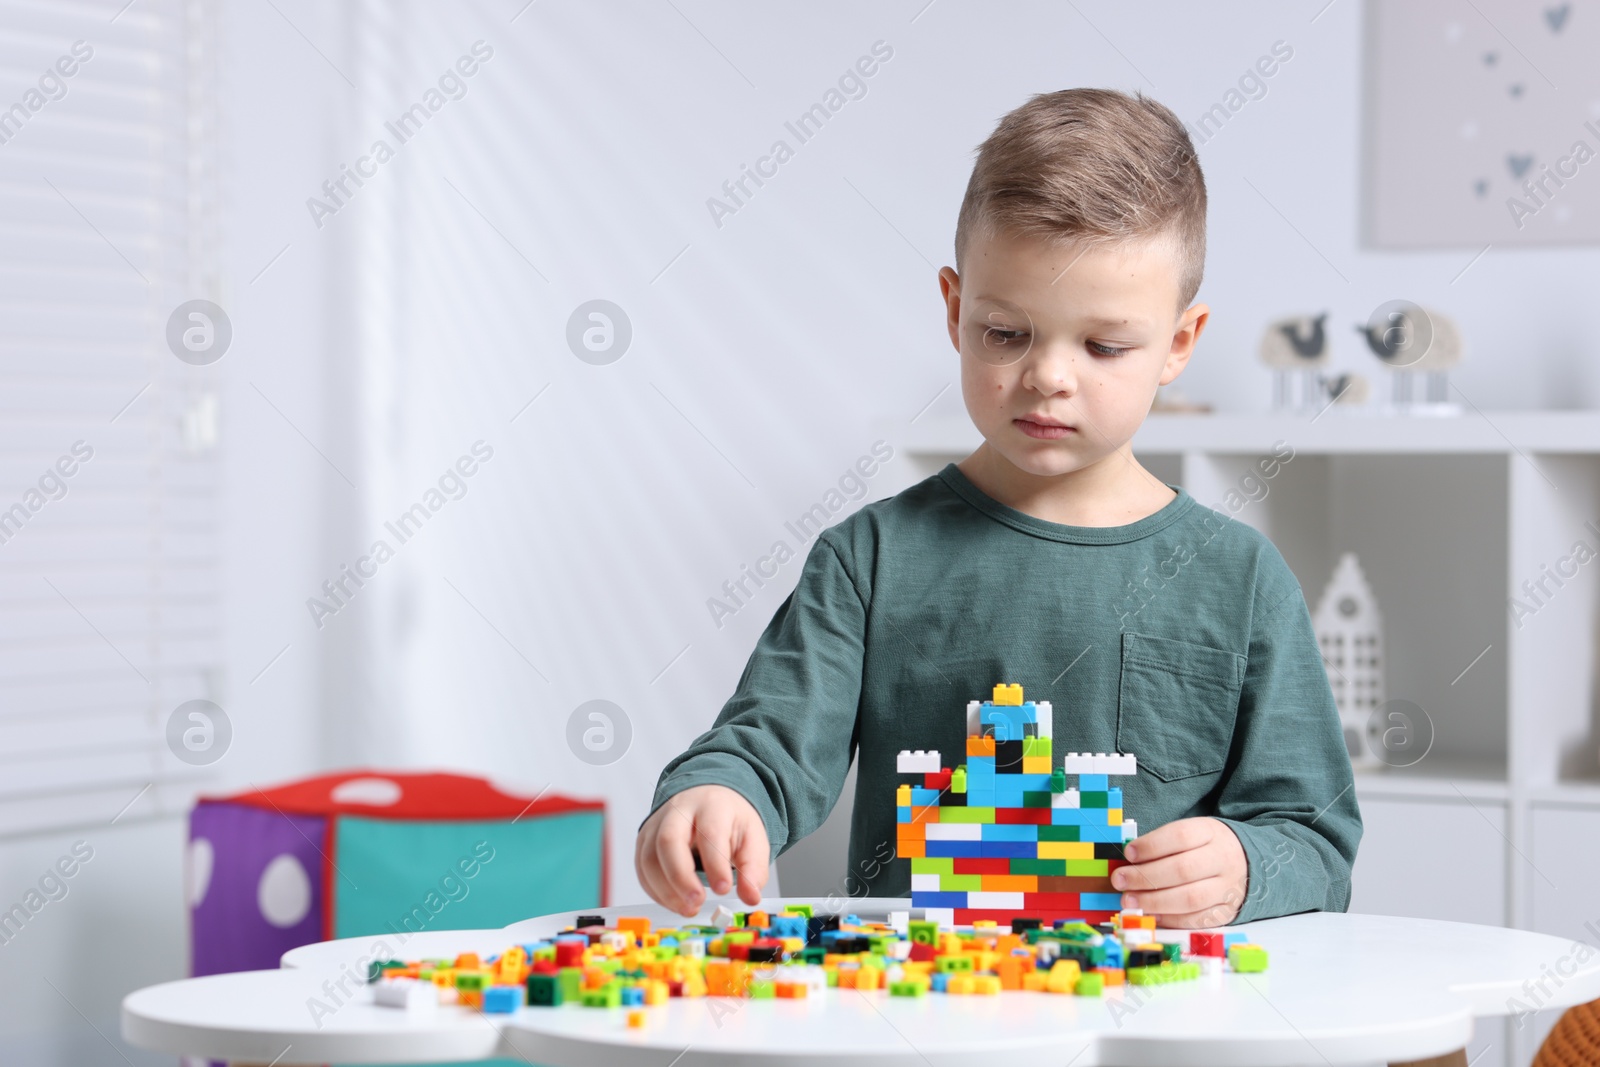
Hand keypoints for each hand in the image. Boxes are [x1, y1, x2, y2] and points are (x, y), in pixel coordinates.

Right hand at [635, 784, 769, 916]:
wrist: (708, 801)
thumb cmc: (729, 821)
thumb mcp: (752, 839)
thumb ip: (754, 868)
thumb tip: (751, 896)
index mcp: (712, 805)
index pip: (710, 832)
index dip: (715, 863)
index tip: (723, 889)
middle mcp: (679, 810)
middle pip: (668, 840)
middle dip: (680, 876)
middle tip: (697, 901)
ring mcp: (657, 824)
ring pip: (649, 858)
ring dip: (666, 890)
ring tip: (690, 907)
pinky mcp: (644, 841)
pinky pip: (642, 870)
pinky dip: (656, 892)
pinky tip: (676, 902)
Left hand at [1110, 817, 1246, 927]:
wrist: (1246, 863)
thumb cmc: (1205, 847)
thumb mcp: (1190, 833)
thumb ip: (1162, 845)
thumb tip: (1128, 861)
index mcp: (1211, 833)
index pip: (1180, 836)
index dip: (1151, 846)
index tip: (1129, 853)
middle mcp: (1223, 860)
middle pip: (1182, 870)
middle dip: (1146, 877)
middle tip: (1120, 880)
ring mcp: (1228, 888)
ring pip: (1190, 898)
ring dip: (1154, 901)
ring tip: (1129, 900)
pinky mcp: (1227, 911)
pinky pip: (1197, 919)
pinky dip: (1170, 919)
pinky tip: (1151, 914)